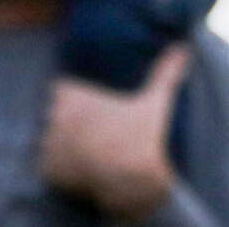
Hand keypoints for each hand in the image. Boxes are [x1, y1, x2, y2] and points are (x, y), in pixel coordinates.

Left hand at [41, 44, 189, 220]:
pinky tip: (78, 166)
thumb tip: (182, 48)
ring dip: (58, 142)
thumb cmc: (141, 136)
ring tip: (82, 147)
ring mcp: (49, 145)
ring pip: (46, 139)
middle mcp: (55, 118)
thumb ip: (165, 72)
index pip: (60, 89)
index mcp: (75, 97)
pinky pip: (46, 165)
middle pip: (51, 113)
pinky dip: (58, 166)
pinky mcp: (47, 170)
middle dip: (65, 118)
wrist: (130, 180)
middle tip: (89, 126)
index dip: (72, 95)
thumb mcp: (156, 100)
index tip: (85, 102)